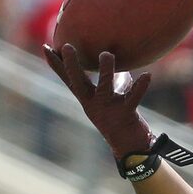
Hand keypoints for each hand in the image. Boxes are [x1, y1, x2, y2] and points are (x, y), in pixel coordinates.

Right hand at [42, 43, 154, 159]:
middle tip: (67, 47)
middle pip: (79, 83)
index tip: (45, 47)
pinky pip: (134, 98)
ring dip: (106, 71)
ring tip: (106, 54)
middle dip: (72, 66)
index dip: (57, 65)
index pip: (68, 79)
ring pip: (105, 87)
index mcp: (87, 99)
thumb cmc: (119, 117)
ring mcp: (109, 108)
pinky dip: (140, 87)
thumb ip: (112, 80)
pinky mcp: (127, 113)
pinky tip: (147, 75)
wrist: (130, 146)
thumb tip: (115, 60)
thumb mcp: (109, 98)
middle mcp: (94, 103)